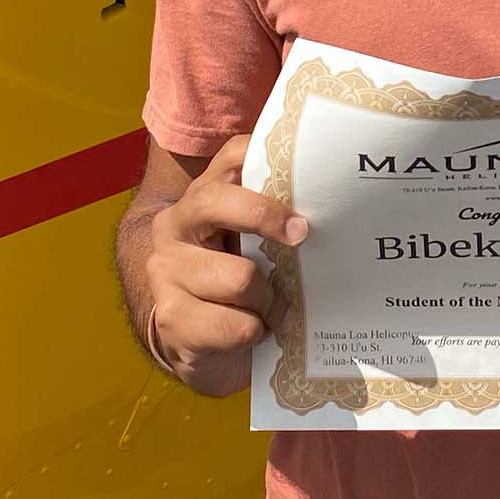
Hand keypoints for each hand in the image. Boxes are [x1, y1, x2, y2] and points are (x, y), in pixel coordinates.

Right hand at [145, 134, 306, 396]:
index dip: (268, 165)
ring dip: (267, 301)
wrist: (189, 341)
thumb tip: (334, 210)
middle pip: (217, 202)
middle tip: (301, 238)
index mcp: (200, 198)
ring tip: (267, 310)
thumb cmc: (232, 285)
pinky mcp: (170, 318)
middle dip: (265, 218)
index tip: (300, 197)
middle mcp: (174, 226)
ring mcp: (165, 272)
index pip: (231, 157)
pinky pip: (235, 325)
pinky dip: (253, 333)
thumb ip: (271, 223)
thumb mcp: (250, 245)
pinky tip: (249, 333)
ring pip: (239, 277)